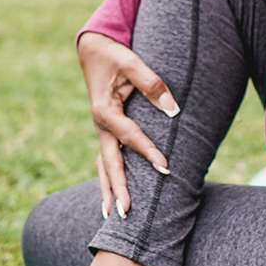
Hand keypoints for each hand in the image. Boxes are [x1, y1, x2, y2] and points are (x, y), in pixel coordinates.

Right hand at [78, 31, 177, 219]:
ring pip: (103, 165)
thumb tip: (172, 108)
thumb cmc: (113, 55)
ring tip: (112, 216)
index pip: (129, 136)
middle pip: (109, 162)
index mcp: (104, 110)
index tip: (165, 169)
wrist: (93, 49)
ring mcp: (101, 130)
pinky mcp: (105, 131)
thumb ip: (152, 83)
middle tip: (127, 212)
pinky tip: (111, 197)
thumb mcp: (131, 62)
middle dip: (119, 187)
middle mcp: (100, 125)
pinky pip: (106, 159)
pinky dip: (108, 179)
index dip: (148, 152)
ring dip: (108, 190)